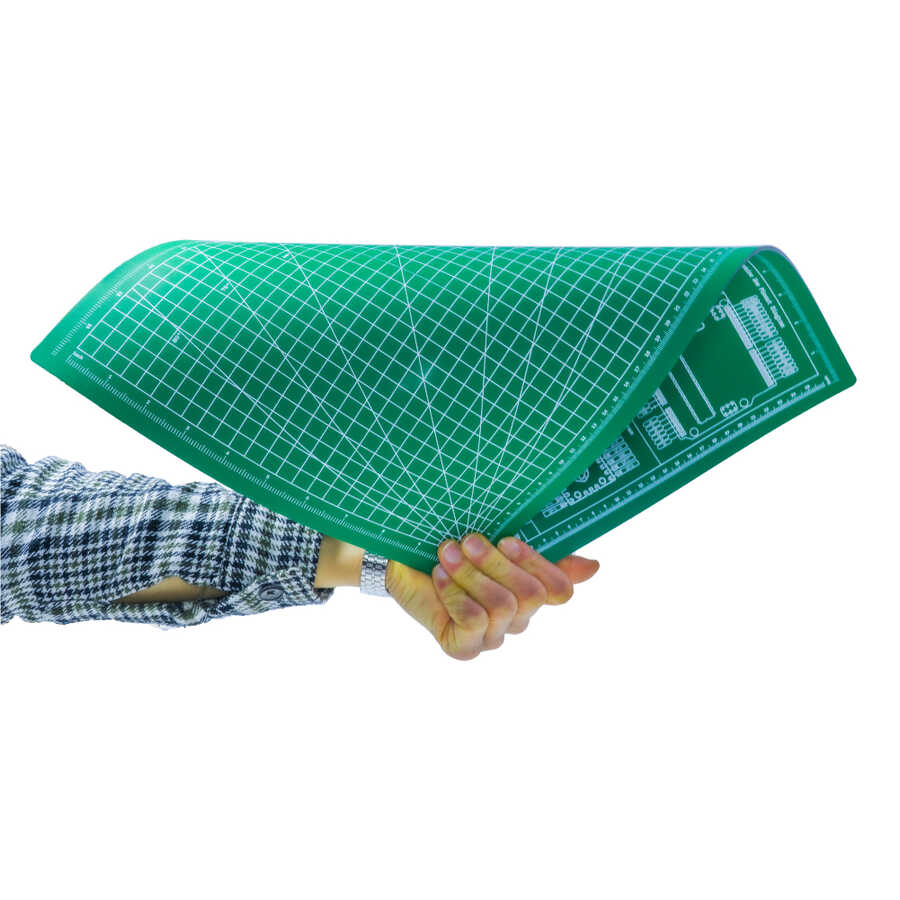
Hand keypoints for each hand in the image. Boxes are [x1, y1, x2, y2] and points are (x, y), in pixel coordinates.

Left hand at [386, 534, 598, 659]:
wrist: (403, 566)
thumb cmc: (453, 550)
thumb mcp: (496, 543)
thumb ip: (544, 552)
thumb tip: (594, 567)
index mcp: (531, 591)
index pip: (559, 590)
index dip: (538, 564)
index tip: (509, 539)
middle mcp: (517, 619)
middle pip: (530, 596)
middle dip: (497, 564)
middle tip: (471, 540)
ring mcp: (492, 637)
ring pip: (501, 607)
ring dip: (472, 574)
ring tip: (447, 552)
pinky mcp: (464, 648)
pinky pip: (473, 621)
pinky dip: (455, 593)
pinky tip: (440, 576)